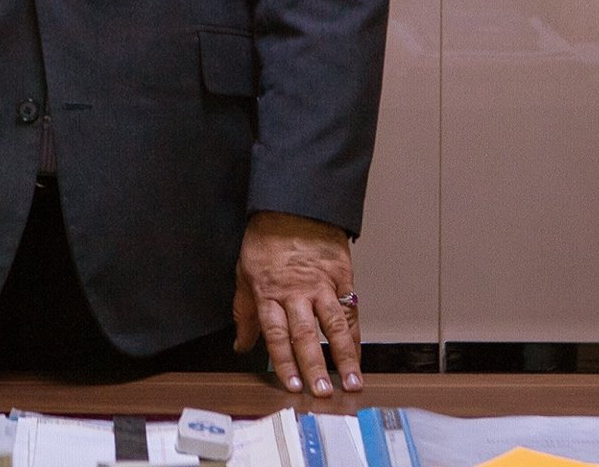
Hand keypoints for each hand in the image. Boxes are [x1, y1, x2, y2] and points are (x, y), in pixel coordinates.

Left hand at [232, 210, 361, 397]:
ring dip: (343, 357)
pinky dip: (354, 335)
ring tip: (351, 382)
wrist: (293, 205)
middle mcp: (295, 292)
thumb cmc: (266, 239)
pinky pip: (349, 310)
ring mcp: (320, 285)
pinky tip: (358, 355)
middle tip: (321, 392)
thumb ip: (243, 312)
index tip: (292, 385)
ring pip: (332, 326)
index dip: (284, 362)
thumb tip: (240, 344)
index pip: (275, 334)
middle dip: (313, 366)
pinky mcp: (340, 276)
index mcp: (268, 292)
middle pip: (304, 334)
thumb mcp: (244, 272)